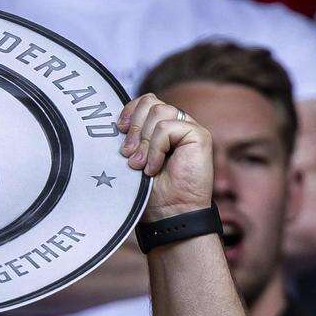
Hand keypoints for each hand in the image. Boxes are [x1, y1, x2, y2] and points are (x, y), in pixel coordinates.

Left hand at [121, 91, 215, 219]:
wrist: (168, 215)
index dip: (130, 111)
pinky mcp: (199, 136)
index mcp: (160, 128)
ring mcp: (189, 129)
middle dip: (134, 127)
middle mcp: (176, 125)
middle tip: (127, 155)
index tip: (118, 130)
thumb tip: (115, 120)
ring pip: (159, 111)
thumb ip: (130, 136)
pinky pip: (168, 127)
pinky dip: (156, 148)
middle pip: (150, 101)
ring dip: (144, 141)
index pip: (145, 101)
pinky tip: (154, 168)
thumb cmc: (150, 193)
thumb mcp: (132, 159)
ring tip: (140, 165)